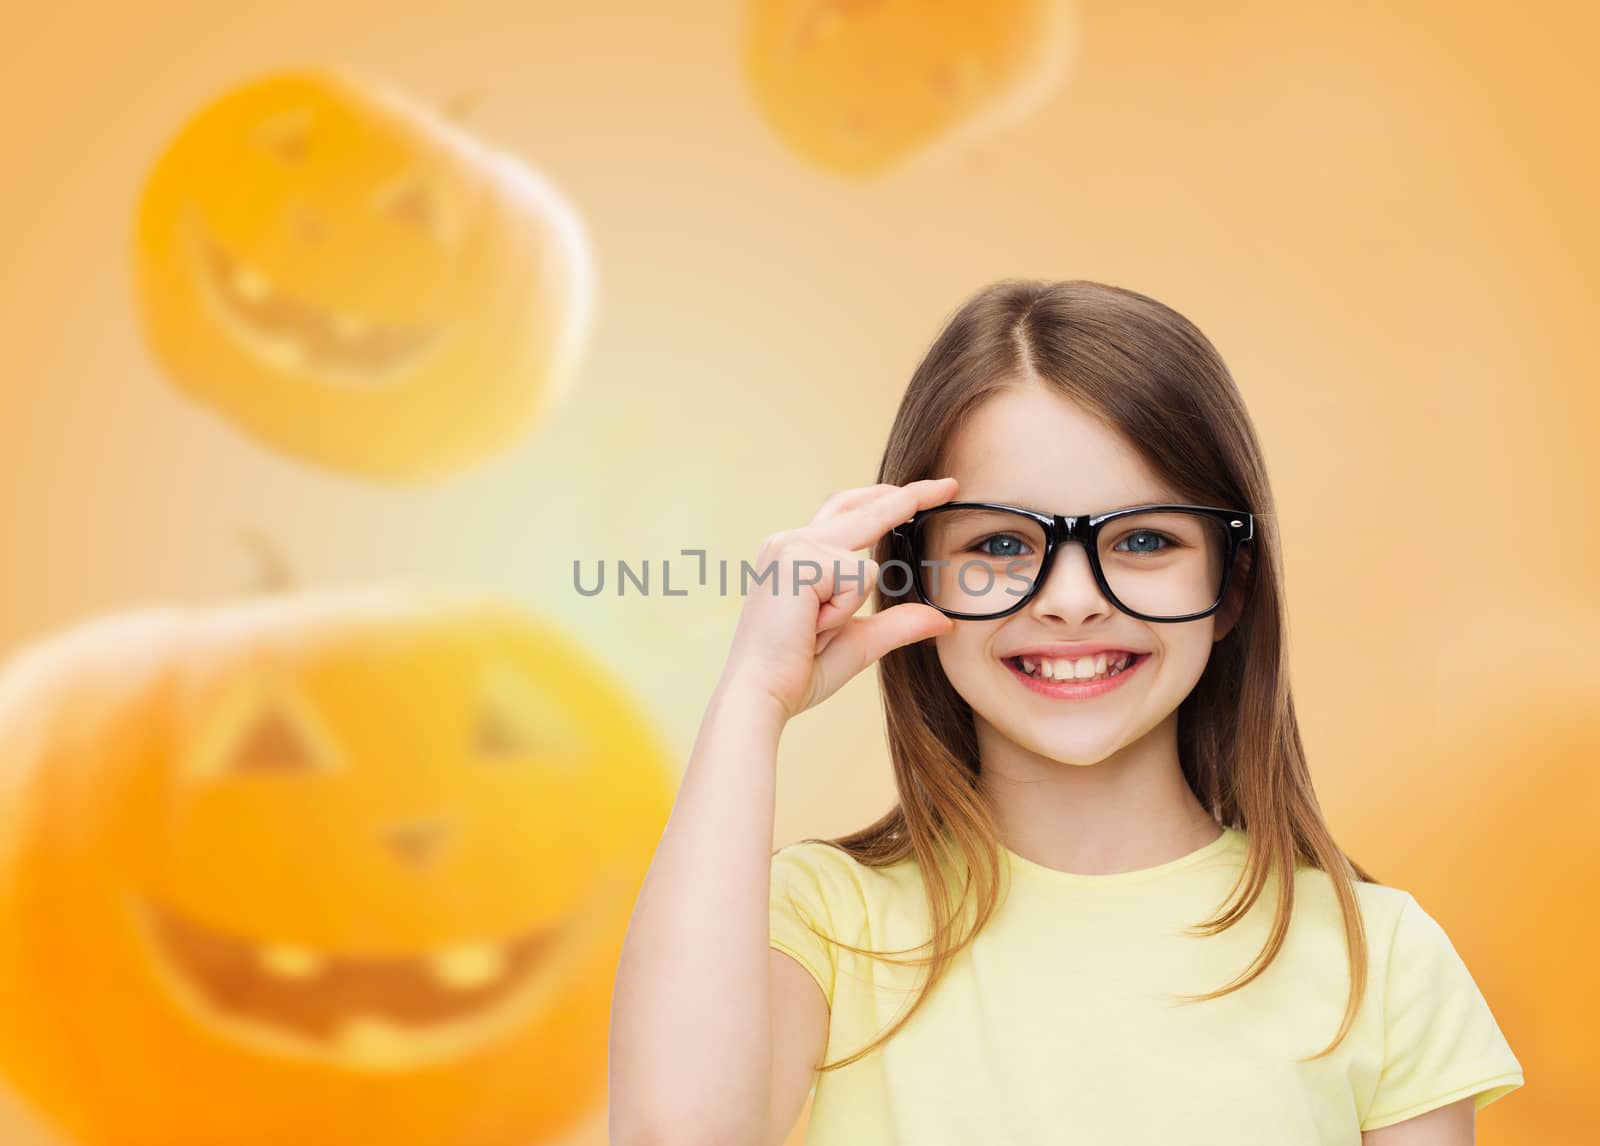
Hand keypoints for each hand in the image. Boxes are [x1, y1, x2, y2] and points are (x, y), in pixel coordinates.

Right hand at [717, 478, 959, 721]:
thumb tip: (944, 621)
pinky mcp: (798, 560)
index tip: (925, 490)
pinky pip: (857, 579)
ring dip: (849, 608)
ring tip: (813, 631)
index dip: (886, 499)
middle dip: (910, 496)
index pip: (847, 512)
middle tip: (951, 485)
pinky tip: (811, 627)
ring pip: (866, 564)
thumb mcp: (858, 642)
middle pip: (860, 507)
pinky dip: (843, 611)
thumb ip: (898, 624)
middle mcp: (789, 542)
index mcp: (796, 555)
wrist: (759, 694)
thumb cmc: (797, 671)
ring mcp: (791, 547)